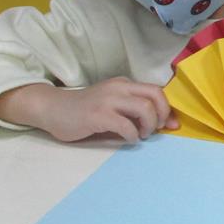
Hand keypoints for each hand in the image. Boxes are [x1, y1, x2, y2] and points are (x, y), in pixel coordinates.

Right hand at [0, 78, 177, 143]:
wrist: (52, 110)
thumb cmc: (85, 111)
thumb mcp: (112, 104)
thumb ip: (134, 111)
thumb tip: (165, 124)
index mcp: (124, 84)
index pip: (156, 90)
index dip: (168, 108)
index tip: (171, 125)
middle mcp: (118, 87)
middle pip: (155, 96)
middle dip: (163, 115)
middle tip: (157, 129)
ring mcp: (108, 100)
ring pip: (145, 108)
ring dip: (149, 126)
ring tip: (141, 134)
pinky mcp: (98, 115)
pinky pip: (126, 125)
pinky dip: (133, 135)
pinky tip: (129, 140)